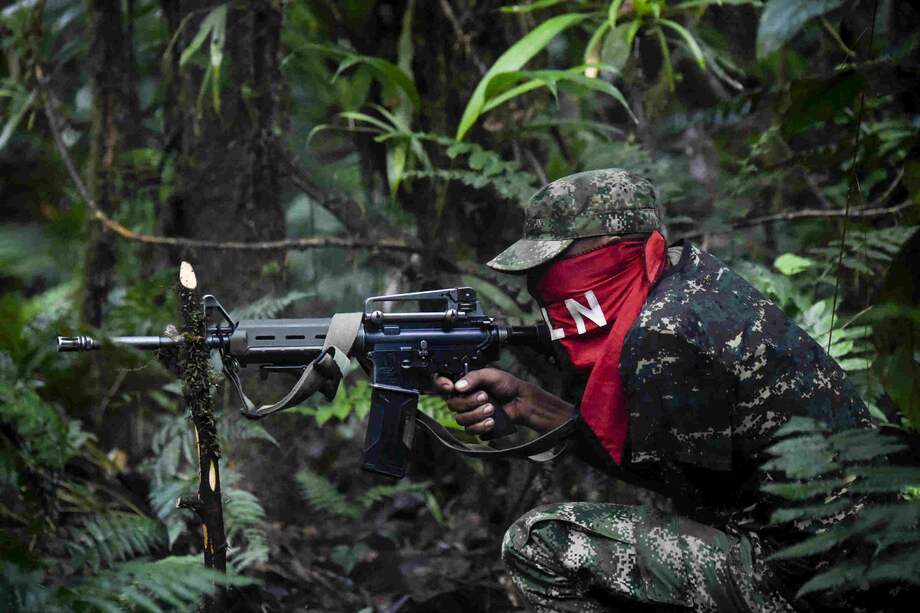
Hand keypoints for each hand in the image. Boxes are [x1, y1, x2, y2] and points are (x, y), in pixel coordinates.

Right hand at [434, 368, 573, 435]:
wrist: (521, 401)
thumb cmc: (507, 385)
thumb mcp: (491, 374)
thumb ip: (474, 377)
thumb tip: (458, 386)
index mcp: (463, 384)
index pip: (442, 384)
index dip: (440, 384)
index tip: (450, 386)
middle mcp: (463, 399)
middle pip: (452, 404)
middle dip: (469, 402)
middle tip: (485, 397)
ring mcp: (469, 414)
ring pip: (460, 419)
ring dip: (477, 414)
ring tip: (491, 409)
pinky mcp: (476, 426)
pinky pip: (470, 430)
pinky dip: (481, 426)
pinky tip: (492, 421)